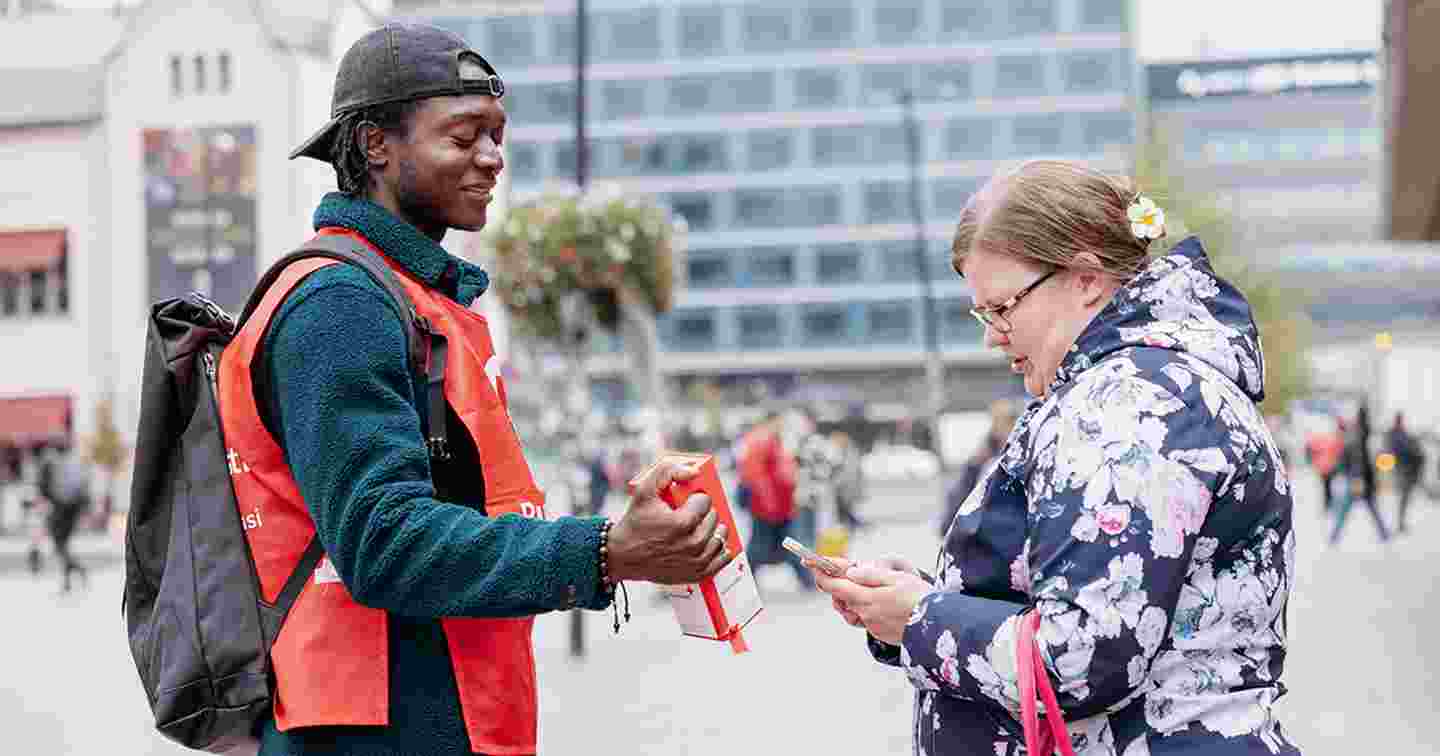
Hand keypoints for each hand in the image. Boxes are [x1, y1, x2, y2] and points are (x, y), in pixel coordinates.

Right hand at [606, 459, 733, 584]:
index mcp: (682, 523)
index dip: (696, 498)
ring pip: (720, 537)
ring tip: (700, 526)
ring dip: (715, 529)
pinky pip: (722, 559)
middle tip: (691, 513)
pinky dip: (722, 550)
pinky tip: (714, 542)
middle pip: (714, 518)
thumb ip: (668, 471)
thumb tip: (694, 471)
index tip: (687, 501)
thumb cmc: (635, 522)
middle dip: (705, 512)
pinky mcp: (698, 574)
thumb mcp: (644, 490)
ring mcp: (697, 561)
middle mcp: (692, 544)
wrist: (623, 556)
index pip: (705, 501)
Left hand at [816, 564, 932, 644]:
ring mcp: (873, 626)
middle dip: (839, 586)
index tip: (812, 566)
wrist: (939, 625)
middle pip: (842, 599)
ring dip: (853, 599)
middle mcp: (866, 614)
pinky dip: (867, 609)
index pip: (836, 587)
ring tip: (864, 587)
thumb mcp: (896, 578)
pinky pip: (866, 619)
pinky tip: (881, 602)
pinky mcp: (881, 633)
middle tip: (843, 573)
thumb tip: (850, 573)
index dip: (822, 576)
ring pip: (853, 610)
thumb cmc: (920, 596)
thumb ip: (870, 575)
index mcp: (867, 598)